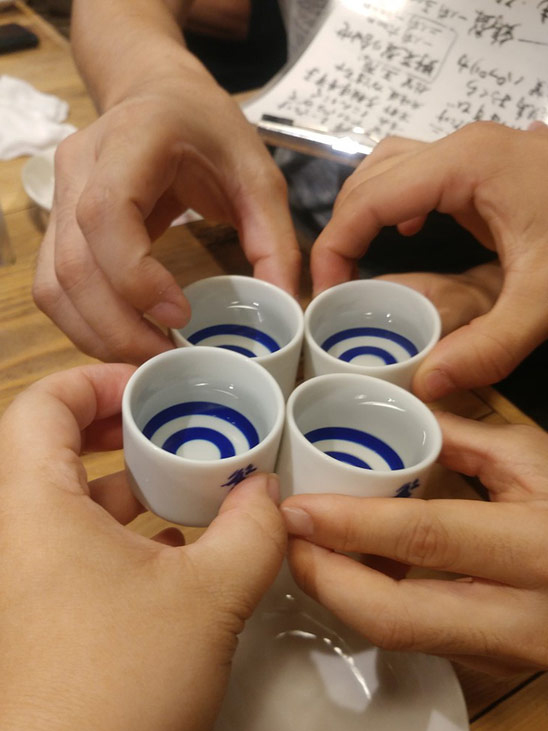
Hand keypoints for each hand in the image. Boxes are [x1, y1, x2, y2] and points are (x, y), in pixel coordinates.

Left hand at [0, 365, 284, 729]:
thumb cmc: (123, 682)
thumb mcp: (210, 595)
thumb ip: (253, 529)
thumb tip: (269, 489)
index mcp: (34, 507)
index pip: (40, 405)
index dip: (95, 380)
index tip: (153, 389)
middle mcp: (17, 533)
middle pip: (49, 444)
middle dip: (114, 426)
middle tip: (168, 423)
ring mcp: (25, 575)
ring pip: (65, 497)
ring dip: (121, 479)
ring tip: (181, 478)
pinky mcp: (40, 610)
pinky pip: (73, 542)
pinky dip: (118, 527)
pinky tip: (173, 544)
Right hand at [33, 67, 300, 363]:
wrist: (158, 96)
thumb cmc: (209, 130)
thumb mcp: (257, 176)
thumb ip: (274, 240)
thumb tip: (282, 309)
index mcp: (132, 140)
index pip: (106, 213)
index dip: (135, 275)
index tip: (179, 315)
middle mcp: (80, 166)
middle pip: (74, 264)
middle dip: (119, 327)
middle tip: (167, 358)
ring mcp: (60, 195)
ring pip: (55, 284)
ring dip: (97, 333)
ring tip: (148, 357)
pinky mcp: (58, 223)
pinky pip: (54, 286)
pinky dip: (85, 323)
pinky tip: (125, 337)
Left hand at [281, 412, 547, 675]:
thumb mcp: (534, 459)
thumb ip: (462, 438)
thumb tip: (396, 420)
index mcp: (533, 546)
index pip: (425, 536)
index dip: (352, 524)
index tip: (297, 509)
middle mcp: (519, 615)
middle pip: (398, 617)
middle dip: (327, 581)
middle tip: (290, 543)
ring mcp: (504, 651)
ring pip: (401, 636)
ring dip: (344, 595)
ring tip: (312, 550)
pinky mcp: (491, 664)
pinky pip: (418, 641)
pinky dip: (376, 607)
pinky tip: (356, 572)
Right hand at [311, 122, 547, 399]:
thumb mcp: (546, 299)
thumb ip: (488, 347)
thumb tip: (425, 385)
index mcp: (465, 165)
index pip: (367, 200)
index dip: (334, 247)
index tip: (324, 295)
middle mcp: (462, 148)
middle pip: (370, 177)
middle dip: (343, 230)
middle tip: (335, 286)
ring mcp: (476, 153)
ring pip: (390, 168)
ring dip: (365, 211)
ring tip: (358, 261)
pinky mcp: (488, 169)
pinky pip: (419, 175)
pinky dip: (397, 204)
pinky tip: (408, 234)